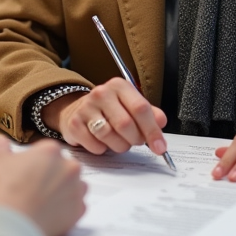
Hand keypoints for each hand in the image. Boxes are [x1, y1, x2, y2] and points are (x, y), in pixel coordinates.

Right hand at [0, 136, 86, 235]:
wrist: (10, 226)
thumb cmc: (2, 190)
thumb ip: (0, 147)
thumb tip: (2, 142)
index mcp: (51, 151)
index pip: (46, 150)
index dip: (35, 160)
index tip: (26, 170)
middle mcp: (69, 168)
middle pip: (63, 167)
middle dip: (51, 174)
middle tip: (32, 187)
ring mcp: (76, 190)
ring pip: (73, 186)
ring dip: (62, 190)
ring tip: (43, 200)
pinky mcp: (78, 212)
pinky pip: (76, 207)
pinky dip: (65, 209)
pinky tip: (50, 213)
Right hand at [49, 77, 168, 156]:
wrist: (76, 110)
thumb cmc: (109, 109)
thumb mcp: (130, 105)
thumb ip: (149, 113)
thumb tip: (161, 122)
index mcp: (119, 86)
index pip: (141, 108)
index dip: (153, 130)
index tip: (160, 147)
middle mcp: (101, 93)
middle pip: (126, 125)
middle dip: (135, 139)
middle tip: (136, 141)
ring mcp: (85, 108)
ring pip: (110, 137)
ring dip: (119, 146)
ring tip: (118, 140)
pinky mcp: (74, 124)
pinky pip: (96, 146)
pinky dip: (102, 149)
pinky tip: (101, 141)